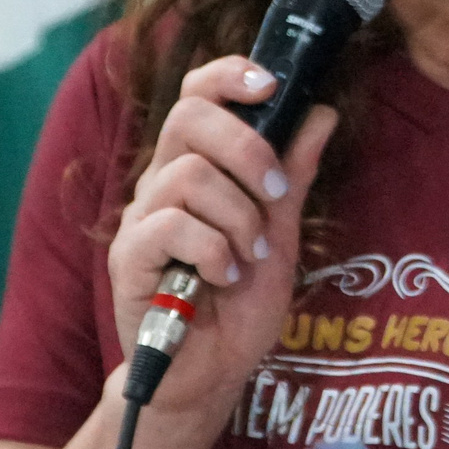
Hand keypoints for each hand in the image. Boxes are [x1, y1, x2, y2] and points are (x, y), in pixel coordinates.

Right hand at [109, 55, 337, 418]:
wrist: (212, 373)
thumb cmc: (240, 303)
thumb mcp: (282, 233)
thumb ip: (292, 175)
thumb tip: (320, 112)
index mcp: (198, 167)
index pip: (197, 95)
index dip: (228, 75)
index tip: (271, 84)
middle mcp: (162, 183)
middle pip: (189, 116)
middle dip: (246, 147)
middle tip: (275, 193)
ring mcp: (141, 219)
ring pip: (188, 176)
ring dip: (238, 216)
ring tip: (250, 255)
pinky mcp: (128, 259)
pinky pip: (169, 227)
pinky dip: (212, 249)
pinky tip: (224, 276)